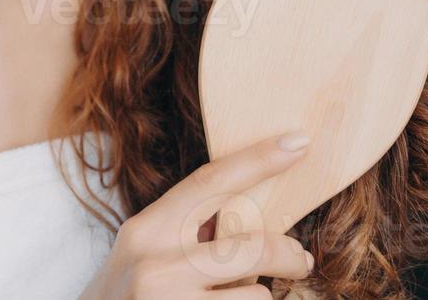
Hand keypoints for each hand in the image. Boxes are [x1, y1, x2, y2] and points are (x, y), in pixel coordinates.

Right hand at [78, 132, 315, 297]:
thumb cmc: (128, 292)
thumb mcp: (146, 250)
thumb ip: (187, 229)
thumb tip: (255, 210)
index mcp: (148, 229)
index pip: (210, 182)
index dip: (259, 160)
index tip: (298, 143)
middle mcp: (157, 266)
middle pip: (251, 247)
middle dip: (287, 252)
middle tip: (299, 258)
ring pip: (256, 296)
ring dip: (258, 296)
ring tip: (235, 296)